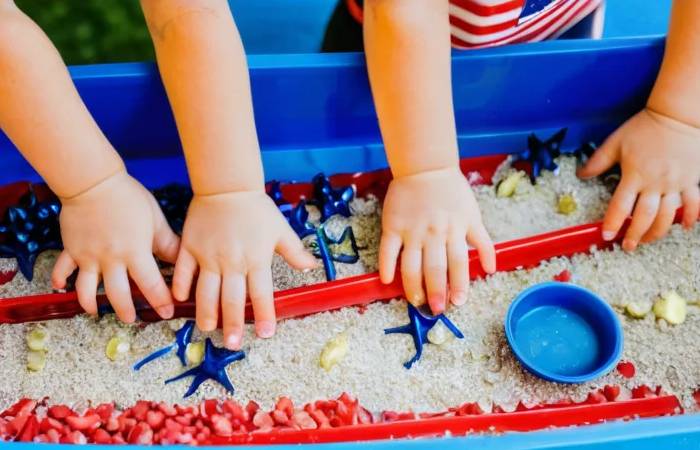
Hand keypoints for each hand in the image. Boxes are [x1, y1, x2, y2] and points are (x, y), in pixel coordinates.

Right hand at [51, 171, 179, 322]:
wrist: (93, 181)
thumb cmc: (129, 197)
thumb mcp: (155, 219)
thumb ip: (169, 243)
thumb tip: (184, 261)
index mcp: (135, 252)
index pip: (151, 284)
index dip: (160, 300)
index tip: (167, 311)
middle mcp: (111, 259)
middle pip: (118, 295)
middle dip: (127, 311)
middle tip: (133, 319)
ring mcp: (88, 256)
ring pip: (87, 290)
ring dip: (92, 304)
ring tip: (98, 313)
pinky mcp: (71, 249)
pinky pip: (63, 269)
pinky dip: (60, 280)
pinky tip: (61, 288)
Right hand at [172, 191, 316, 349]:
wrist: (226, 186)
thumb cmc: (256, 208)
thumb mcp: (280, 229)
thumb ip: (294, 251)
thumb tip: (311, 267)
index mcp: (256, 259)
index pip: (261, 294)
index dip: (265, 315)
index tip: (266, 334)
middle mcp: (232, 261)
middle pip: (232, 299)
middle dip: (233, 324)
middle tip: (233, 343)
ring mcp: (208, 256)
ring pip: (206, 291)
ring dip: (207, 312)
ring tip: (207, 329)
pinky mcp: (190, 248)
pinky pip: (182, 271)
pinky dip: (180, 286)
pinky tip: (180, 300)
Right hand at [379, 167, 495, 313]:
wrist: (425, 167)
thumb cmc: (452, 192)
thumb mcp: (473, 215)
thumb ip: (482, 242)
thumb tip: (490, 269)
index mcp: (455, 231)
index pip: (458, 264)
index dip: (458, 285)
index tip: (458, 302)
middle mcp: (434, 233)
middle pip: (435, 268)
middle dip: (436, 292)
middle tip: (436, 309)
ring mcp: (412, 230)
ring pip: (412, 264)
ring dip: (413, 285)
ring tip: (415, 301)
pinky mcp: (393, 226)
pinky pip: (388, 249)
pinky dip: (387, 265)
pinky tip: (387, 280)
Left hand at [578, 109, 699, 250]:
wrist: (679, 116)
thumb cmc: (646, 127)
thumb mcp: (616, 142)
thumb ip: (598, 161)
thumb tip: (580, 175)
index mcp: (634, 175)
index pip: (620, 206)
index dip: (613, 223)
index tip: (607, 236)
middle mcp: (655, 183)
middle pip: (644, 217)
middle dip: (635, 235)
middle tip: (628, 246)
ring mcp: (675, 184)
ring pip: (667, 216)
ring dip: (657, 232)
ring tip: (648, 240)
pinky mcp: (692, 181)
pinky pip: (693, 203)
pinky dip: (690, 217)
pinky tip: (684, 227)